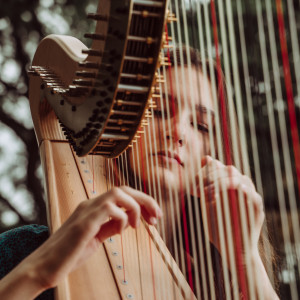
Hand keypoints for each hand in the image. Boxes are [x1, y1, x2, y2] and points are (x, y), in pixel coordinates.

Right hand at [19, 186, 161, 292]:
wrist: (45, 267)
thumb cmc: (70, 253)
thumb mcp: (96, 237)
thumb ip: (109, 226)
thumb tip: (127, 221)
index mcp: (93, 207)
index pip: (122, 194)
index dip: (142, 201)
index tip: (154, 216)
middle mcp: (90, 204)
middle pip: (123, 189)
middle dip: (145, 200)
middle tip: (157, 216)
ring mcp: (86, 211)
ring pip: (118, 193)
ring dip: (135, 207)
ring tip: (137, 225)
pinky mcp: (84, 223)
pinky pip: (110, 209)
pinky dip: (122, 218)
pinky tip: (120, 232)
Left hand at [195, 156, 263, 258]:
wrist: (232, 250)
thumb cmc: (218, 226)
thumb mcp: (208, 203)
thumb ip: (207, 183)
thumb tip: (206, 158)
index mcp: (229, 185)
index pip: (220, 166)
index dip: (205, 171)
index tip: (194, 185)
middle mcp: (241, 188)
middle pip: (229, 170)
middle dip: (210, 176)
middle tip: (198, 188)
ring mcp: (250, 199)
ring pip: (241, 180)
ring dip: (221, 183)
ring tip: (207, 195)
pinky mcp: (257, 212)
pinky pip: (254, 197)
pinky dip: (243, 192)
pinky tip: (231, 193)